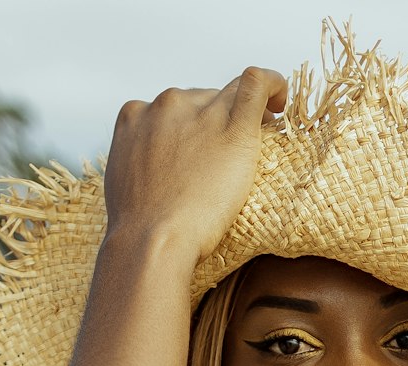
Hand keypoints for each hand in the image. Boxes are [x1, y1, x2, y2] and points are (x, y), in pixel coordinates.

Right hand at [103, 68, 286, 269]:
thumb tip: (163, 177)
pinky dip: (273, 84)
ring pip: (229, 96)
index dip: (194, 121)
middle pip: (202, 100)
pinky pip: (257, 84)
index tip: (207, 138)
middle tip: (234, 154)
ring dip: (242, 115)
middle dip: (218, 122)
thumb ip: (144, 166)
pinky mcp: (233, 127)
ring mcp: (200, 113)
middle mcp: (166, 105)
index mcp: (136, 116)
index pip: (172, 107)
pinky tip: (280, 98)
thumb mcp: (127, 184)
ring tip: (256, 141)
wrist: (153, 239)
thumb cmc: (142, 228)